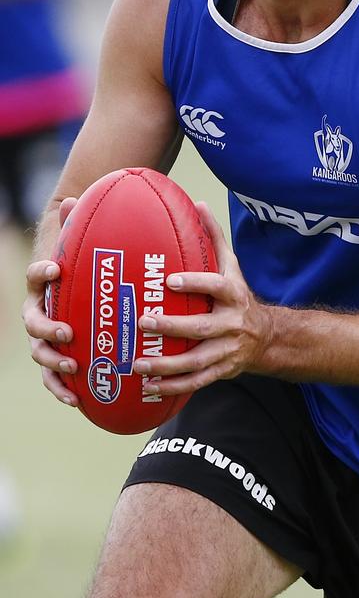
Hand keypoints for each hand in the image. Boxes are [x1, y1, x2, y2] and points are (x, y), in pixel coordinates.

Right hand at [22, 198, 78, 405]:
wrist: (79, 290)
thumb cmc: (85, 267)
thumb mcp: (85, 247)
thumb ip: (79, 226)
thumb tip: (73, 198)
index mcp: (44, 284)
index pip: (35, 276)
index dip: (42, 272)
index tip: (56, 269)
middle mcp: (39, 310)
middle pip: (34, 321)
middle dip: (48, 328)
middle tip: (68, 331)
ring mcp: (46, 337)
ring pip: (40, 352)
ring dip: (53, 362)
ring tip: (73, 366)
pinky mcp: (57, 358)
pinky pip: (53, 378)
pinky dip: (60, 389)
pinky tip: (75, 400)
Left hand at [133, 202, 272, 395]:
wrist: (269, 337)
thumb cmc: (239, 297)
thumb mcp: (233, 267)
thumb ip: (214, 238)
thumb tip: (198, 204)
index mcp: (234, 295)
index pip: (216, 287)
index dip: (195, 283)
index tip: (169, 280)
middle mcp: (232, 324)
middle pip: (202, 327)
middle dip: (172, 326)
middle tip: (143, 321)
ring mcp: (228, 350)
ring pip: (197, 361)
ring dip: (167, 366)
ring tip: (139, 363)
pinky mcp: (222, 371)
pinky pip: (197, 381)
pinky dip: (173, 386)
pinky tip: (149, 386)